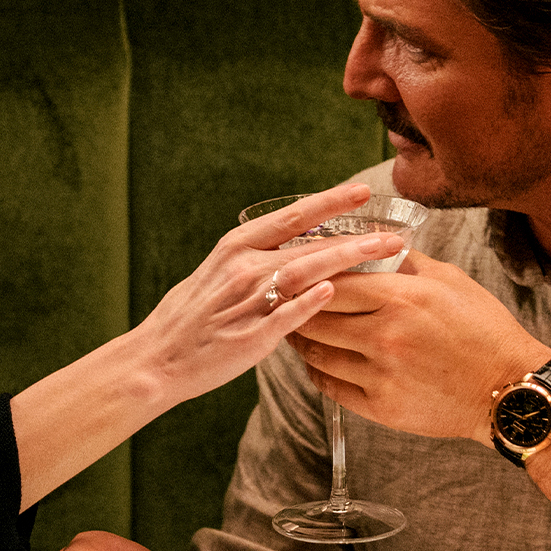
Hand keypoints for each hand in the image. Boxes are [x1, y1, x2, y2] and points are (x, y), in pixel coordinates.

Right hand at [131, 182, 405, 407]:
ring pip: (304, 272)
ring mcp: (246, 301)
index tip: (361, 191)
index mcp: (235, 248)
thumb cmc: (188, 319)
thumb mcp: (216, 275)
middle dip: (356, 237)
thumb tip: (290, 251)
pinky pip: (285, 316)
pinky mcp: (249, 336)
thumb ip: (254, 262)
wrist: (155, 360)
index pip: (291, 217)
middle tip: (395, 233)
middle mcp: (242, 267)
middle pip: (309, 244)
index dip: (329, 202)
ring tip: (386, 255)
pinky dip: (309, 302)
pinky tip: (335, 291)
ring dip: (347, 260)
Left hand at [291, 250, 550, 441]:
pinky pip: (331, 386)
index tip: (290, 270)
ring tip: (292, 327)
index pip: (331, 282)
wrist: (510, 390)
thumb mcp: (450, 280)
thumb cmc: (484, 329)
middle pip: (314, 318)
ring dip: (299, 340)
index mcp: (401, 299)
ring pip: (317, 354)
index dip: (306, 276)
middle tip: (280, 298)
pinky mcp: (382, 407)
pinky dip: (317, 371)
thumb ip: (405, 260)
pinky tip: (316, 361)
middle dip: (293, 307)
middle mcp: (385, 337)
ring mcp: (381, 375)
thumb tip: (370, 241)